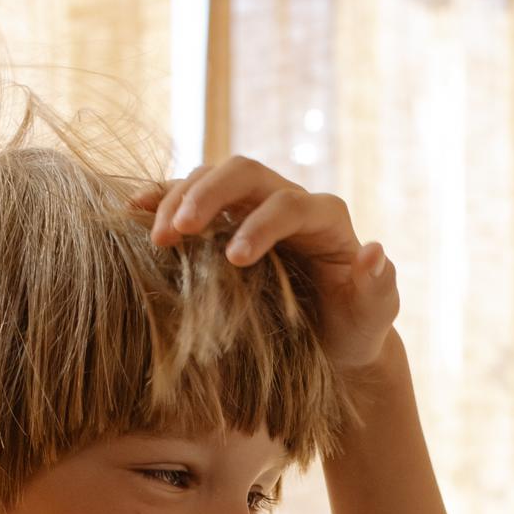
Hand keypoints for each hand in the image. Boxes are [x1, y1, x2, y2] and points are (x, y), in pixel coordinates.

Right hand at [131, 156, 400, 370]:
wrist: (334, 339)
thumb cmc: (355, 329)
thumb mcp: (375, 316)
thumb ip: (380, 288)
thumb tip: (375, 252)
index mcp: (327, 219)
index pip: (290, 205)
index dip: (261, 225)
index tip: (235, 260)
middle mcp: (288, 201)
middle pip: (245, 174)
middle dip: (209, 195)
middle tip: (177, 231)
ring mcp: (254, 208)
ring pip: (213, 178)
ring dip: (180, 198)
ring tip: (156, 236)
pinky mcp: (226, 222)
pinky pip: (190, 196)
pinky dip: (163, 198)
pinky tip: (133, 211)